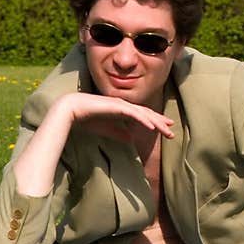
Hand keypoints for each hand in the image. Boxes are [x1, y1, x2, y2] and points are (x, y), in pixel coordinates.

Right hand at [60, 92, 174, 141]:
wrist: (71, 110)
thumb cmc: (86, 119)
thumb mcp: (106, 129)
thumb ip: (119, 133)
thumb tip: (131, 139)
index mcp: (121, 110)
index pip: (142, 116)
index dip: (154, 122)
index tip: (165, 128)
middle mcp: (123, 105)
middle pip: (146, 114)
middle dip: (160, 122)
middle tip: (172, 130)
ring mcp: (120, 104)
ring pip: (143, 114)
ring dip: (156, 122)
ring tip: (167, 130)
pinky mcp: (116, 106)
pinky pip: (133, 113)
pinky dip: (143, 120)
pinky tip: (152, 127)